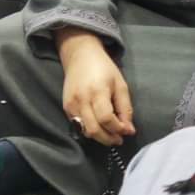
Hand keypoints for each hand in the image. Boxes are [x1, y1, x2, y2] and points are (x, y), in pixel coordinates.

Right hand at [56, 28, 134, 145]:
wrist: (80, 55)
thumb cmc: (103, 68)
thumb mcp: (120, 85)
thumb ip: (126, 109)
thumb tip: (129, 130)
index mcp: (97, 91)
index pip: (106, 119)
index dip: (118, 129)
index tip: (126, 130)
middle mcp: (81, 99)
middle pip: (94, 130)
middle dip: (109, 139)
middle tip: (119, 139)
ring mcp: (71, 104)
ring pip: (85, 131)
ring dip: (99, 136)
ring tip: (109, 132)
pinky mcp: (66, 106)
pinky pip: (78, 125)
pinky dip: (89, 129)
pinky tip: (98, 124)